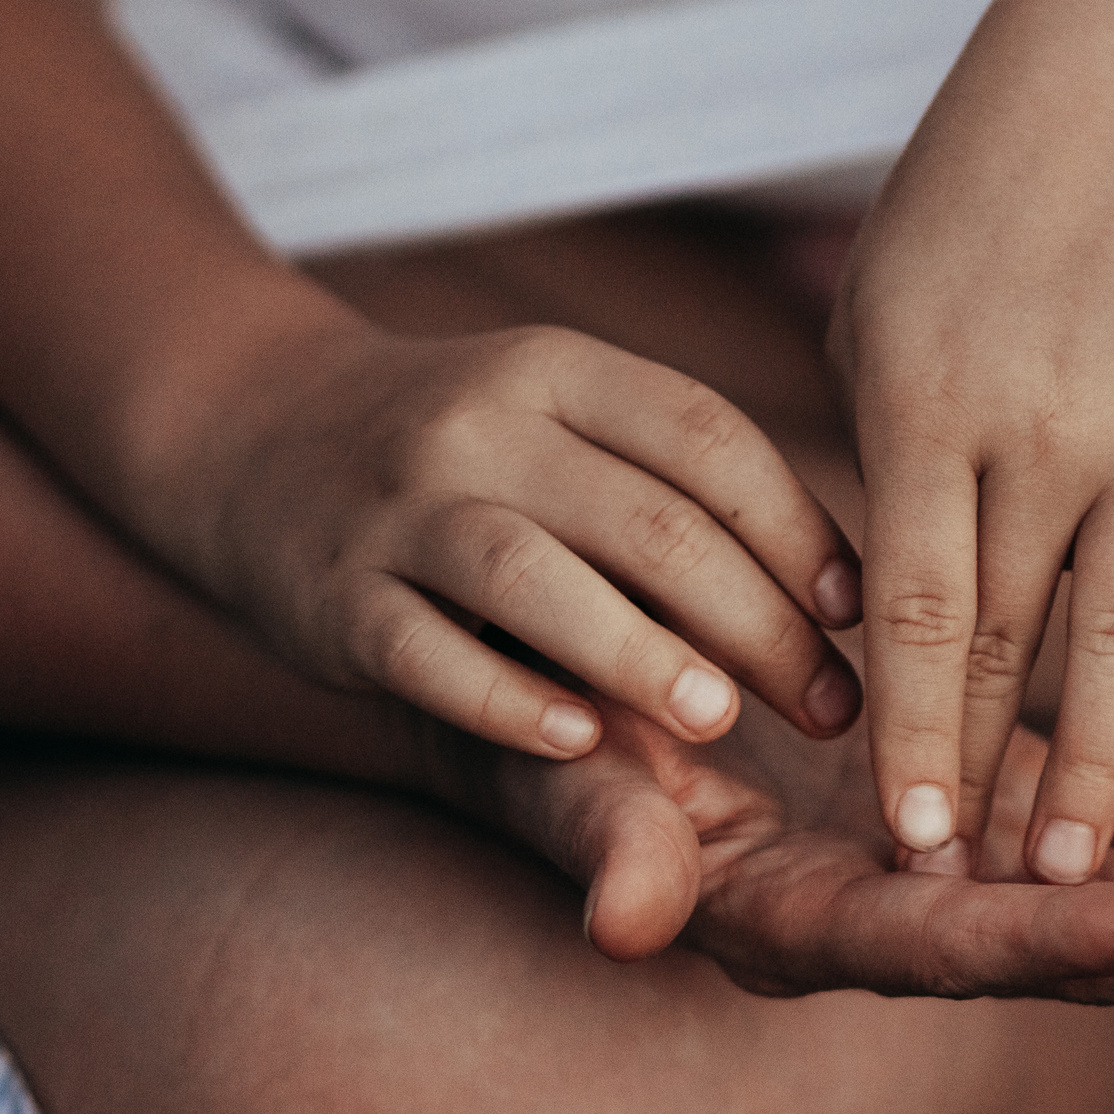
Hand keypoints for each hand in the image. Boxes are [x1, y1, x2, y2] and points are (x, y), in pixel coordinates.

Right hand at [166, 315, 865, 760]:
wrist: (248, 429)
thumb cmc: (471, 454)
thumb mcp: (567, 422)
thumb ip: (682, 483)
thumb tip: (850, 588)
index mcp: (564, 370)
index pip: (709, 443)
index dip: (801, 534)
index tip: (866, 617)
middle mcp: (481, 423)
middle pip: (647, 521)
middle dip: (757, 623)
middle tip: (834, 712)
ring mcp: (399, 508)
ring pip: (534, 577)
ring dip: (639, 654)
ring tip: (719, 724)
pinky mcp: (332, 596)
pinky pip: (423, 651)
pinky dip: (502, 699)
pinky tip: (575, 742)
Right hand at [431, 693, 1113, 1004]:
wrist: (578, 690)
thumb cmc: (549, 737)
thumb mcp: (562, 783)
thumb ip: (600, 845)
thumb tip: (618, 917)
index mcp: (808, 924)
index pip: (949, 949)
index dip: (1056, 941)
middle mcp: (906, 915)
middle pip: (1077, 944)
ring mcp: (965, 864)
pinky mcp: (999, 802)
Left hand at [833, 0, 1113, 883]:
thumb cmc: (966, 217)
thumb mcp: (875, 326)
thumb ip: (877, 479)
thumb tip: (879, 636)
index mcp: (925, 404)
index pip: (920, 613)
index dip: (916, 742)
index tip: (909, 853)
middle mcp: (1046, 423)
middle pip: (1021, 647)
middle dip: (1002, 787)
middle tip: (992, 905)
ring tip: (1094, 879)